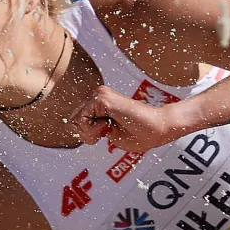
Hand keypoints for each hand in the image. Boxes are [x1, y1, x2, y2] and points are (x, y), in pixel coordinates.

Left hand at [68, 85, 190, 153]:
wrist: (158, 128)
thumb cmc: (139, 134)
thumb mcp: (108, 134)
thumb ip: (89, 129)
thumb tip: (71, 126)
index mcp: (99, 103)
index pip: (76, 123)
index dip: (87, 136)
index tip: (107, 133)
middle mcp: (98, 95)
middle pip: (72, 123)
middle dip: (87, 135)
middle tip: (109, 131)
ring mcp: (99, 94)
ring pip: (75, 122)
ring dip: (92, 133)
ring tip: (111, 127)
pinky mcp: (102, 98)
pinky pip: (82, 120)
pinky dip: (94, 130)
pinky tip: (109, 125)